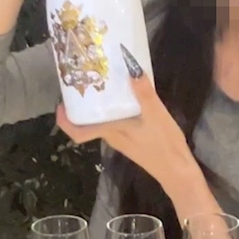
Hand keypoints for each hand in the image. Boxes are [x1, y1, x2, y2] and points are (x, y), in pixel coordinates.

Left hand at [56, 51, 191, 192]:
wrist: (178, 171)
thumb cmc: (164, 145)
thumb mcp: (156, 115)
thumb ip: (144, 93)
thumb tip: (131, 67)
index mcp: (111, 132)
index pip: (78, 133)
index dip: (65, 121)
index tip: (61, 104)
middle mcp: (112, 137)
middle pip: (88, 123)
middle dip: (81, 106)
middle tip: (83, 82)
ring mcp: (121, 140)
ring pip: (101, 123)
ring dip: (97, 108)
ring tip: (102, 84)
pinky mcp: (132, 140)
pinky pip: (114, 124)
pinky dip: (112, 111)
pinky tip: (124, 98)